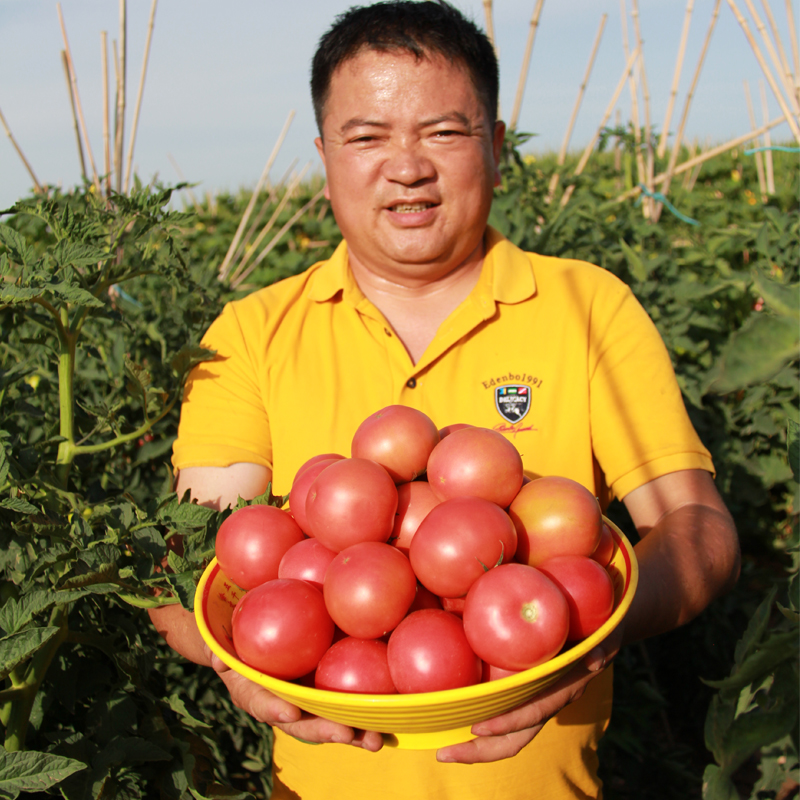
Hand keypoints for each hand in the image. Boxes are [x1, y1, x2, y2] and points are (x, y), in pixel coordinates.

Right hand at [205, 646, 383, 750]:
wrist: (253, 637)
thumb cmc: (236, 638)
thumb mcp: (222, 641)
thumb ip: (219, 650)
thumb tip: (218, 658)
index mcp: (257, 694)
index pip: (263, 703)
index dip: (275, 708)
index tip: (290, 711)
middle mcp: (286, 702)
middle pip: (305, 722)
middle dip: (326, 731)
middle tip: (347, 734)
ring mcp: (309, 698)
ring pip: (331, 718)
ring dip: (355, 731)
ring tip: (377, 739)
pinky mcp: (330, 687)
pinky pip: (348, 699)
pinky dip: (368, 708)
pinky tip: (392, 711)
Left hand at [435, 625, 623, 764]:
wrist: (603, 630)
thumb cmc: (599, 629)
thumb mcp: (603, 636)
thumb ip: (600, 648)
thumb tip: (596, 659)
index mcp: (563, 692)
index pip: (532, 715)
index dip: (506, 724)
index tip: (477, 728)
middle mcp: (547, 702)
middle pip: (513, 740)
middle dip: (480, 752)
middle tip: (443, 753)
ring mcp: (536, 700)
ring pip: (507, 734)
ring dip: (477, 745)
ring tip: (444, 748)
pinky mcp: (527, 692)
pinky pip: (503, 712)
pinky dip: (481, 719)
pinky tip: (455, 710)